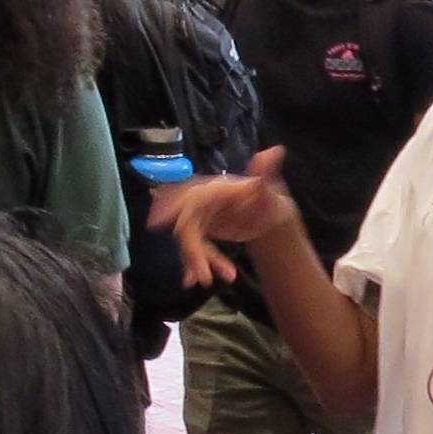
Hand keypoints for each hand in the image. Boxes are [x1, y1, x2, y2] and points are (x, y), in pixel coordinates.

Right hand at [149, 147, 296, 286]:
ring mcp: (199, 217)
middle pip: (187, 226)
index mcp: (216, 190)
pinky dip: (193, 265)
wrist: (265, 214)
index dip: (173, 208)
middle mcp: (202, 201)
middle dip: (192, 252)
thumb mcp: (269, 191)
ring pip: (190, 241)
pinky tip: (192, 282)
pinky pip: (192, 249)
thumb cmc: (266, 200)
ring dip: (198, 262)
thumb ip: (266, 175)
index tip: (156, 224)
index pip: (192, 199)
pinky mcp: (199, 231)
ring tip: (213, 280)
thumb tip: (276, 150)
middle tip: (204, 277)